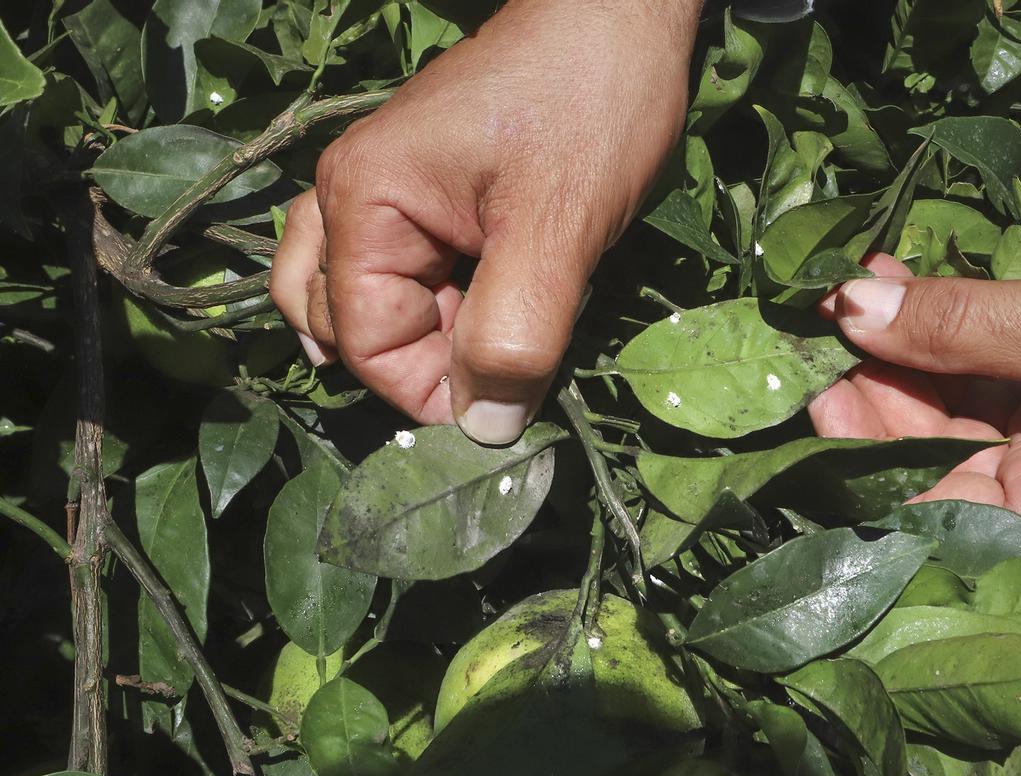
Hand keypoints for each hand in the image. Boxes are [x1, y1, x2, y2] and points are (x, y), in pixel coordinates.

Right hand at [271, 0, 701, 443]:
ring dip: (413, 339)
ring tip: (476, 347)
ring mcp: (382, 189)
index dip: (428, 391)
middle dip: (418, 364)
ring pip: (355, 298)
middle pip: (345, 324)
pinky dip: (427, 306)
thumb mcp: (558, 226)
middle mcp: (351, 195)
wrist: (619, 12)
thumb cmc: (589, 103)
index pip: (364, 342)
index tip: (506, 403)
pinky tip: (470, 317)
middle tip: (499, 363)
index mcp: (363, 202)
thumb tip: (481, 432)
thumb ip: (514, 334)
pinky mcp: (422, 190)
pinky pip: (393, 267)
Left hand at [810, 246, 1020, 575]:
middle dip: (867, 385)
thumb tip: (850, 310)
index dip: (846, 454)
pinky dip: (942, 339)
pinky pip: (981, 385)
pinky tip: (899, 292)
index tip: (798, 390)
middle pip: (919, 459)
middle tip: (821, 318)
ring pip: (944, 415)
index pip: (912, 513)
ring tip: (854, 290)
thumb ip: (955, 326)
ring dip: (897, 349)